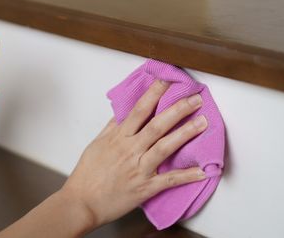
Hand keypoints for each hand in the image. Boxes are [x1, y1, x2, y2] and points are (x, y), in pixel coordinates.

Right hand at [0, 80, 206, 237]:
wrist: (81, 202)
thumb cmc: (87, 174)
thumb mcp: (97, 144)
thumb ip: (112, 127)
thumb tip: (123, 111)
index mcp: (118, 137)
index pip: (139, 110)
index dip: (154, 93)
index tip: (167, 80)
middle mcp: (130, 150)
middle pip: (157, 125)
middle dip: (178, 109)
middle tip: (196, 98)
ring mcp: (139, 169)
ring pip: (165, 147)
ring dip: (186, 134)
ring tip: (202, 122)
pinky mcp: (145, 188)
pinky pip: (169, 181)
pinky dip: (186, 175)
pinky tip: (202, 171)